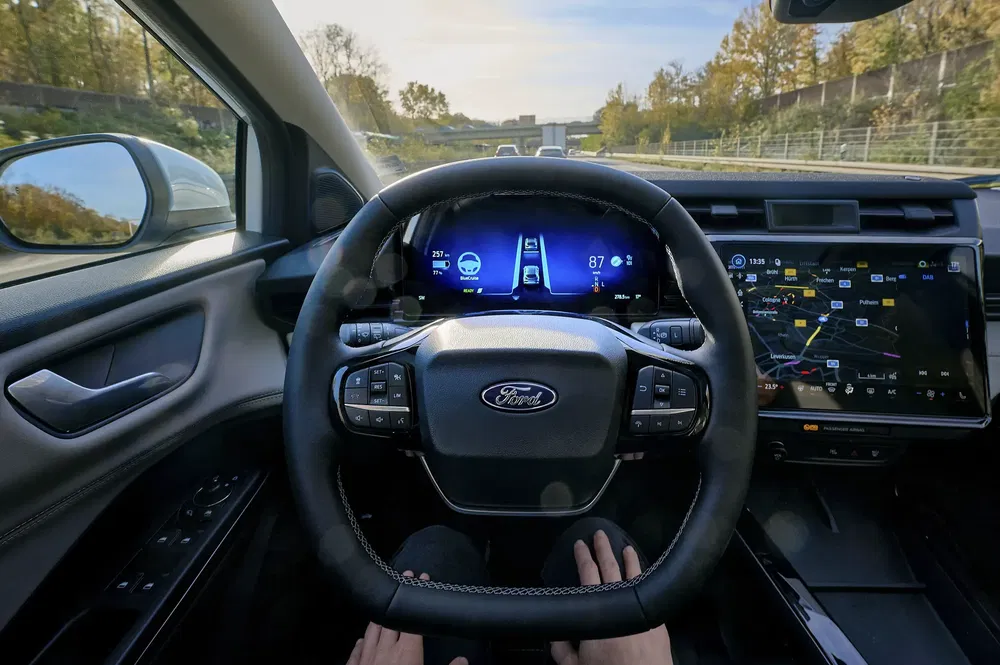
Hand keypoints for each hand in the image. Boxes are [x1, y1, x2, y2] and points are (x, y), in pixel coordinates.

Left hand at [347, 571, 467, 664]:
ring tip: (385, 605)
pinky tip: (361, 639)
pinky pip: (356, 651)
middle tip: (406, 579)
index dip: (417, 597)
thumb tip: (463, 659)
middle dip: (398, 598)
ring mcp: (365, 659)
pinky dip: (361, 642)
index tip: (422, 579)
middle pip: (391, 618)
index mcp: (407, 652)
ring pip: (372, 630)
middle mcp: (384, 650)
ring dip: (380, 616)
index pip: (413, 619)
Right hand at [550, 531, 672, 664]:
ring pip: (636, 577)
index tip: (579, 544)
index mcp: (598, 611)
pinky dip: (645, 582)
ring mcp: (642, 611)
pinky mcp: (658, 623)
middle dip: (604, 550)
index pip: (588, 575)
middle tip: (600, 535)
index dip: (583, 558)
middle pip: (612, 569)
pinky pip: (650, 593)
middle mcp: (621, 604)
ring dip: (630, 560)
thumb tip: (555, 633)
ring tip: (626, 546)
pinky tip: (644, 579)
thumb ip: (562, 648)